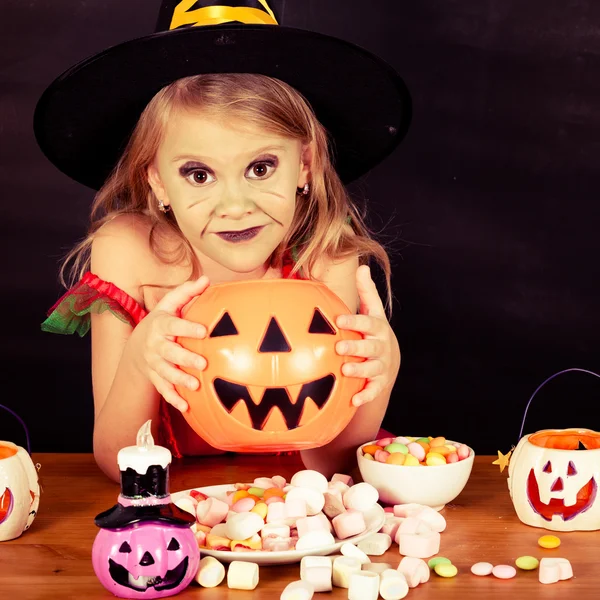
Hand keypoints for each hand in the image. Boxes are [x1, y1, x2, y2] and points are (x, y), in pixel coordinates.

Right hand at [131, 276, 209, 411]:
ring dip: (179, 380)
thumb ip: (187, 293)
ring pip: (165, 373)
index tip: (203, 331)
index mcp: (160, 325)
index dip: (187, 328)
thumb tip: (206, 279)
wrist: (137, 346)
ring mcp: (153, 363)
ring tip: (195, 386)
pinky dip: (173, 399)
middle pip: (169, 353)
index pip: (173, 326)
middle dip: (185, 359)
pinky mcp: (155, 378)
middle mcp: (155, 345)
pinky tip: (186, 407)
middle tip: (202, 364)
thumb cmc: (162, 321)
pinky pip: (163, 390)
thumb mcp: (170, 305)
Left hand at [335, 265, 400, 405]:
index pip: (367, 323)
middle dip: (356, 347)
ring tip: (345, 371)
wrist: (389, 361)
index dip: (354, 321)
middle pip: (369, 347)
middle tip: (339, 348)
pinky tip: (354, 401)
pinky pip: (373, 390)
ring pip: (372, 369)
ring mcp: (381, 366)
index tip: (339, 319)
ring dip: (359, 370)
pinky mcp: (379, 383)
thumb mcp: (374, 311)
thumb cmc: (373, 332)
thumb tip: (361, 266)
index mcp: (377, 328)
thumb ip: (366, 292)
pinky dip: (365, 396)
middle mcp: (381, 347)